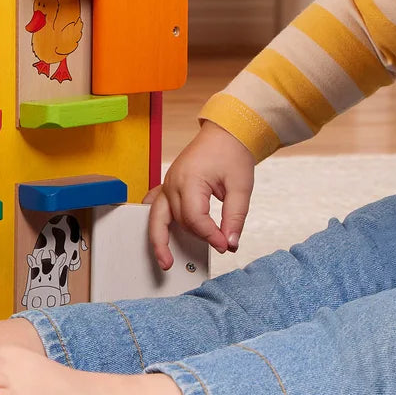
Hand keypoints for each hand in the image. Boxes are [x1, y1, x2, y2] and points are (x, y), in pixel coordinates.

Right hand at [145, 122, 254, 270]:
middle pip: (179, 221)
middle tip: (219, 246)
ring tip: (166, 261)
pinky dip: (155, 221)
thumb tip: (231, 243)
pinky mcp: (169, 184)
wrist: (225, 133)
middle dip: (199, 237)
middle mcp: (172, 183)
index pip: (195, 219)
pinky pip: (154, 205)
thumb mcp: (241, 187)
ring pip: (159, 217)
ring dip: (162, 239)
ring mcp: (167, 183)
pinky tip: (157, 235)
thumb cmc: (232, 153)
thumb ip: (235, 218)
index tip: (226, 244)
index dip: (210, 236)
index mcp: (189, 181)